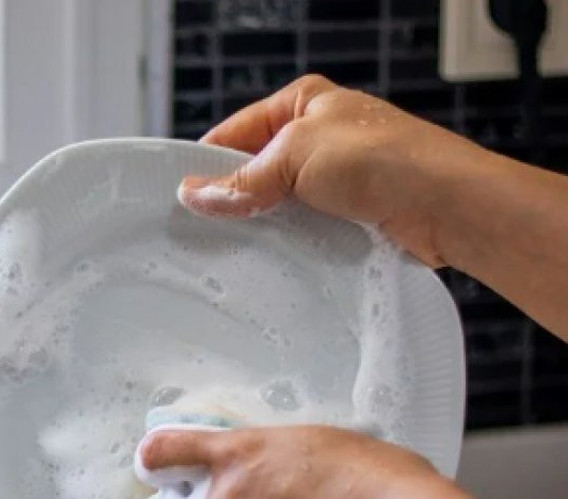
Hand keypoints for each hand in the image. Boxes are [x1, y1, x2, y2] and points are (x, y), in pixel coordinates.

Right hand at [179, 74, 497, 268]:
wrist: (448, 206)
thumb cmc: (386, 159)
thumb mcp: (296, 156)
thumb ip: (243, 180)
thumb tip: (195, 194)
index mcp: (304, 104)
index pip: (236, 133)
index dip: (207, 164)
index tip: (183, 197)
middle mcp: (320, 138)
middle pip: (255, 172)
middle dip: (234, 199)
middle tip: (205, 229)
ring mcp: (336, 179)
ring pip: (279, 206)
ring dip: (264, 227)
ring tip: (240, 249)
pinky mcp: (350, 217)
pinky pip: (304, 231)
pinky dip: (291, 245)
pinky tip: (276, 260)